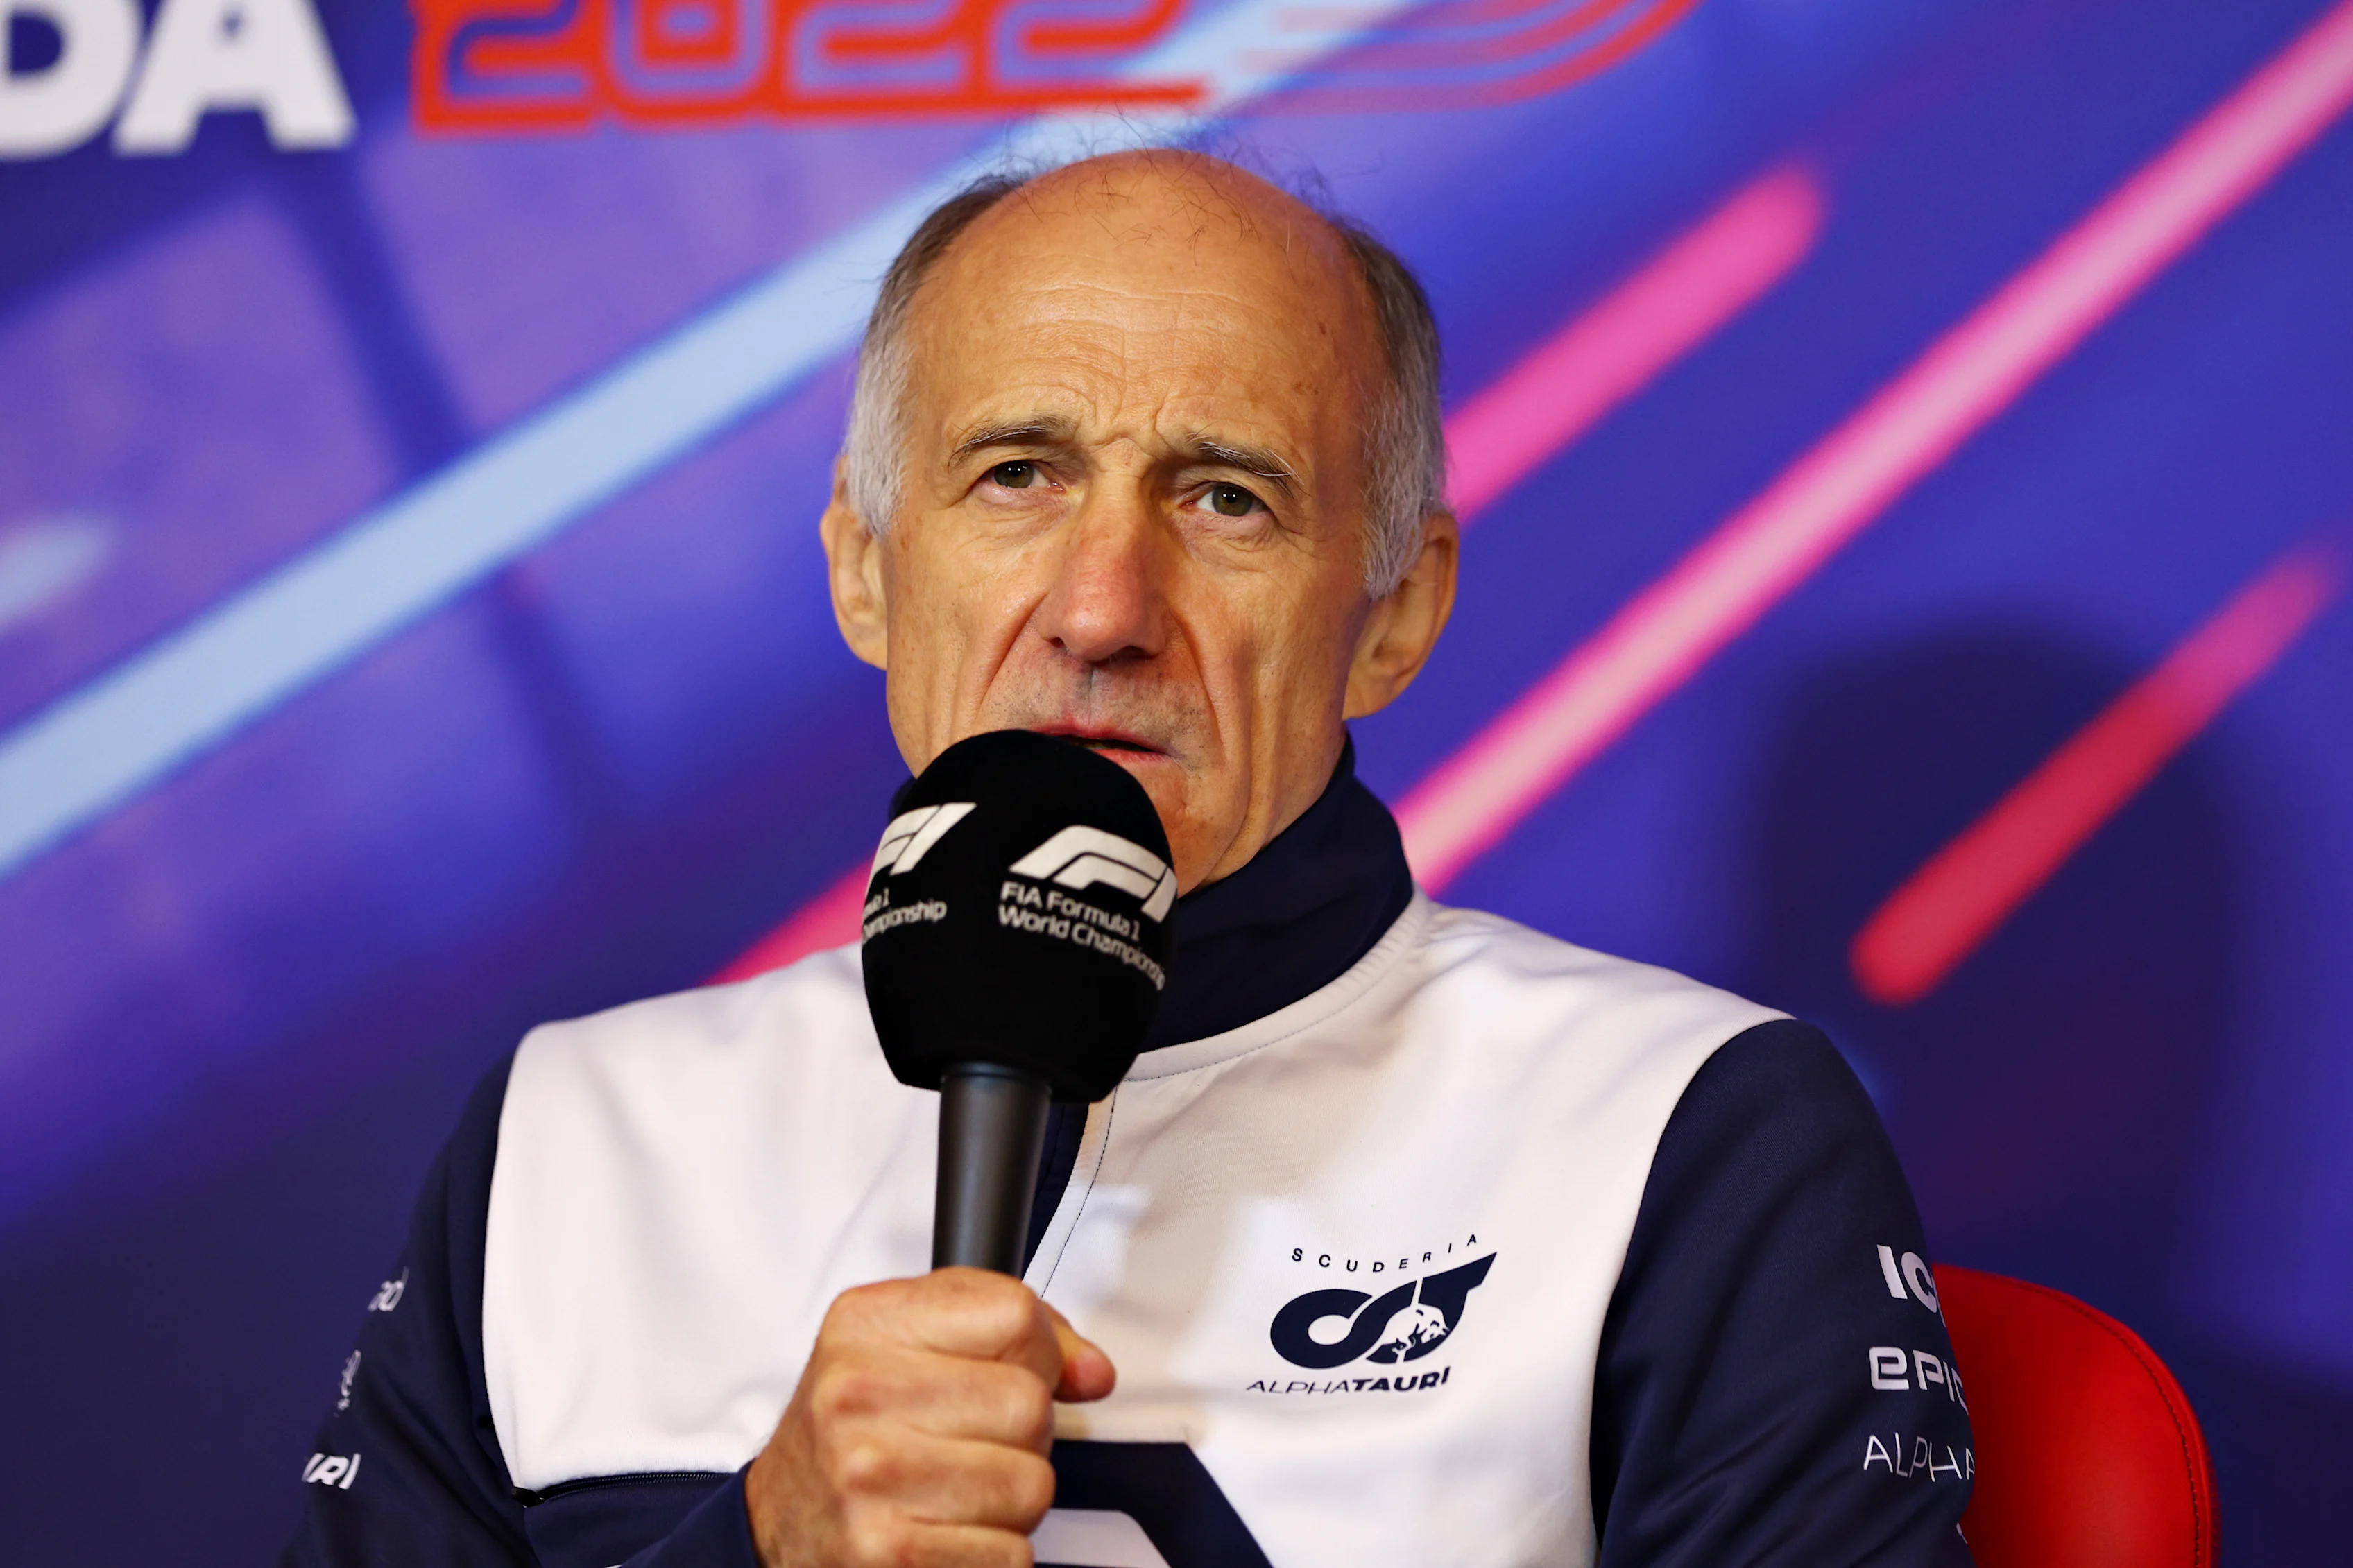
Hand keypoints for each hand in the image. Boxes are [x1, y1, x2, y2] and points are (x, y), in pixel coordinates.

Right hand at [746, 1268, 1116, 1566]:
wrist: (777, 1524)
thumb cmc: (851, 1432)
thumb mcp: (905, 1344)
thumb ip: (1006, 1331)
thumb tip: (1092, 1371)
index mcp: (867, 1325)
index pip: (1015, 1313)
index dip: (1037, 1350)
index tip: (1009, 1372)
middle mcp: (857, 1394)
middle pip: (1031, 1405)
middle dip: (1023, 1435)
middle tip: (971, 1444)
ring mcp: (870, 1477)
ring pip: (1032, 1485)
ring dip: (1010, 1501)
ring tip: (955, 1491)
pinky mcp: (890, 1556)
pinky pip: (1012, 1555)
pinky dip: (994, 1554)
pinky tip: (945, 1534)